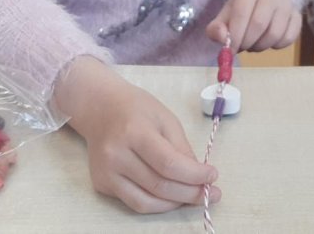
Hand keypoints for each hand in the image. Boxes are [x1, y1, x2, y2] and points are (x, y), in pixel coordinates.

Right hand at [54, 57, 218, 213]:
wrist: (100, 108)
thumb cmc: (137, 109)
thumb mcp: (166, 118)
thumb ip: (181, 148)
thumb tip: (198, 178)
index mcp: (134, 131)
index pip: (168, 163)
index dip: (194, 175)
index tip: (213, 176)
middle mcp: (116, 155)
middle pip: (159, 185)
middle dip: (190, 193)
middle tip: (210, 194)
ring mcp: (106, 172)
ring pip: (146, 202)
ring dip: (175, 204)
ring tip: (193, 197)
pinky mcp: (101, 184)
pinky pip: (134, 202)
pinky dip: (157, 204)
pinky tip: (171, 197)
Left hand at [207, 0, 301, 51]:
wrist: (265, 1)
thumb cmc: (242, 11)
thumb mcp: (225, 17)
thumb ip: (216, 29)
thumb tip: (222, 39)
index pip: (241, 12)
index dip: (235, 34)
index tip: (230, 50)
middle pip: (259, 23)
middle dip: (247, 42)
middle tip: (242, 48)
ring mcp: (288, 3)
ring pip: (274, 34)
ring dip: (260, 46)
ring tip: (253, 43)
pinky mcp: (298, 16)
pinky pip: (288, 39)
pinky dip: (276, 46)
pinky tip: (268, 40)